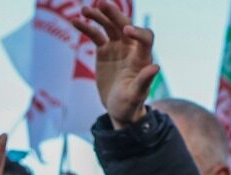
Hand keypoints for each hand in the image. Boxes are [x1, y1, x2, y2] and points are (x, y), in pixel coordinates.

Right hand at [72, 0, 159, 126]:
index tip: (126, 31)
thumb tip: (155, 67)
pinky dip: (86, 27)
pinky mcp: (104, 51)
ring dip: (98, 16)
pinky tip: (75, 21)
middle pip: (125, 25)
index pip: (145, 37)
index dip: (138, 32)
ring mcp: (117, 47)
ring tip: (84, 10)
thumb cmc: (130, 104)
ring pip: (109, 26)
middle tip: (102, 4)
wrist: (119, 109)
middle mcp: (131, 48)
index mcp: (143, 57)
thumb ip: (144, 81)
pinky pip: (95, 35)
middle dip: (114, 14)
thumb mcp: (136, 95)